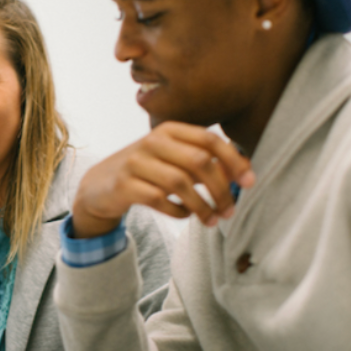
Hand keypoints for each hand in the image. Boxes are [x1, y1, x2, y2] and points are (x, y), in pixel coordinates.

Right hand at [72, 121, 255, 237]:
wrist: (100, 185)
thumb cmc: (147, 172)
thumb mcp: (174, 161)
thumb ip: (205, 163)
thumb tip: (243, 172)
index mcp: (169, 130)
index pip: (209, 139)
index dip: (233, 160)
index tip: (249, 182)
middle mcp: (153, 141)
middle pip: (199, 161)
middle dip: (221, 189)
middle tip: (230, 210)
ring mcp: (136, 162)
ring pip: (180, 183)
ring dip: (202, 205)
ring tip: (212, 220)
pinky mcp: (124, 184)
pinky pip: (159, 199)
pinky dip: (178, 211)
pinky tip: (186, 216)